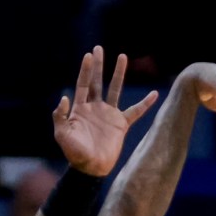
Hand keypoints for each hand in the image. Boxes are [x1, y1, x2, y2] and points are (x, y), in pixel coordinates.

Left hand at [53, 47, 160, 176]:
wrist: (91, 167)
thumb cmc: (74, 152)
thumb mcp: (62, 134)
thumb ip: (60, 116)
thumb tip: (65, 97)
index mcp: (80, 108)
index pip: (83, 84)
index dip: (86, 70)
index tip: (89, 55)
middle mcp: (95, 108)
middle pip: (97, 82)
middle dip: (98, 65)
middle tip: (98, 48)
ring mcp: (109, 114)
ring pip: (115, 90)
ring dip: (118, 74)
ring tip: (122, 56)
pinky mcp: (121, 124)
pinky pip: (135, 111)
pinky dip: (145, 104)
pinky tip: (155, 94)